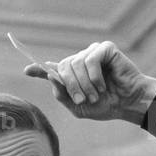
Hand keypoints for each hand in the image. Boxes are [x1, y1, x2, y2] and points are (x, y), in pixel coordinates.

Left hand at [24, 40, 155, 123]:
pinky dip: (95, 75)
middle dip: (70, 86)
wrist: (129, 103)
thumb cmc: (106, 105)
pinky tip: (103, 84)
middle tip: (81, 100)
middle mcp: (80, 60)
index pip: (52, 68)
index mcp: (73, 75)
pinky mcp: (105, 48)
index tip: (27, 71)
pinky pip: (90, 59)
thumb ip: (63, 95)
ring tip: (96, 94)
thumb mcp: (79, 107)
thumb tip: (50, 77)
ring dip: (84, 84)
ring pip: (75, 63)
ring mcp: (92, 52)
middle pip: (62, 66)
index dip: (38, 69)